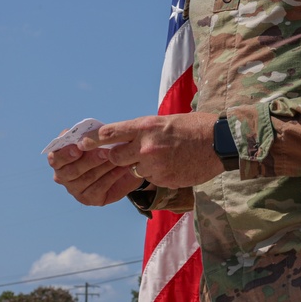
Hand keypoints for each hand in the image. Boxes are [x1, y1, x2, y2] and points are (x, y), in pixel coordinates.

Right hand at [47, 144, 142, 206]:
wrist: (123, 164)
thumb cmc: (103, 147)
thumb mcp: (96, 138)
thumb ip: (90, 135)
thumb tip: (91, 132)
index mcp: (59, 159)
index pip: (55, 159)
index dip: (65, 154)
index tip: (78, 148)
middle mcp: (63, 176)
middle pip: (72, 171)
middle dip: (89, 160)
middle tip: (106, 152)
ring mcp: (75, 189)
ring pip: (87, 178)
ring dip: (103, 166)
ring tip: (117, 157)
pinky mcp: (89, 199)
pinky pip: (99, 188)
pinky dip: (112, 176)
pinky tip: (122, 167)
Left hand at [78, 113, 223, 188]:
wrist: (220, 143)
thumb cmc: (195, 127)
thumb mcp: (166, 121)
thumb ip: (145, 131)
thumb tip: (127, 138)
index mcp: (146, 126)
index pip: (110, 133)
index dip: (93, 140)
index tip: (81, 144)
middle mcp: (146, 146)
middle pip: (116, 156)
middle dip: (119, 157)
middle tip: (131, 153)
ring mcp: (154, 165)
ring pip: (135, 169)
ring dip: (143, 166)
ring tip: (164, 157)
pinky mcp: (164, 180)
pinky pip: (152, 179)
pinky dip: (159, 174)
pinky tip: (174, 165)